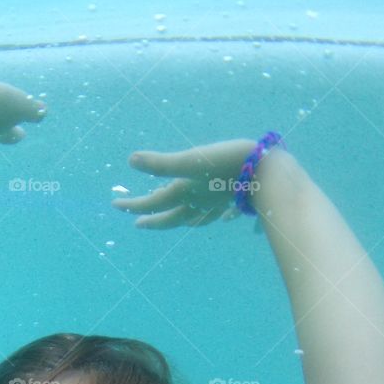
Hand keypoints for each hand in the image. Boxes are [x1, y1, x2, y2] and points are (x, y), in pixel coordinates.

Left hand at [111, 139, 259, 227]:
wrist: (270, 172)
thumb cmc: (229, 163)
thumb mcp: (191, 160)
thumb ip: (161, 163)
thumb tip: (130, 160)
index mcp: (185, 194)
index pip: (153, 203)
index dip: (132, 204)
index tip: (114, 205)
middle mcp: (199, 202)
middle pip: (172, 217)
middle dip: (154, 220)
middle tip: (138, 223)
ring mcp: (218, 202)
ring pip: (196, 216)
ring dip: (182, 219)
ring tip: (176, 220)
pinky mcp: (236, 197)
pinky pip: (221, 211)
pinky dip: (216, 214)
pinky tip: (222, 216)